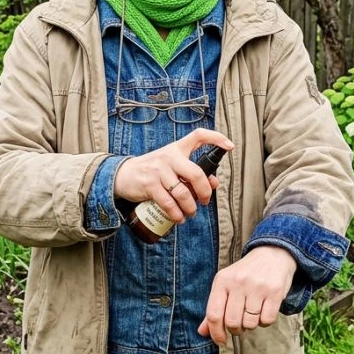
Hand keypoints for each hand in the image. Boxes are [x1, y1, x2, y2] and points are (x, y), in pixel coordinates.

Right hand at [114, 128, 232, 224]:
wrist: (123, 175)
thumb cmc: (153, 170)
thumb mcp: (171, 165)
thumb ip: (191, 171)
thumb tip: (213, 183)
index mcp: (177, 148)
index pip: (198, 136)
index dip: (216, 138)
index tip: (229, 146)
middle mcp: (169, 156)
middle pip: (196, 173)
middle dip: (204, 192)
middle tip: (204, 201)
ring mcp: (158, 171)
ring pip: (183, 193)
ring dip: (190, 207)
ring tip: (190, 213)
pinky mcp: (150, 185)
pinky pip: (169, 203)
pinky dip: (176, 214)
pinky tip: (178, 218)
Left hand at [197, 246, 296, 344]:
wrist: (272, 254)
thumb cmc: (245, 274)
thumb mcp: (226, 285)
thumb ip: (214, 308)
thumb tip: (203, 332)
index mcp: (222, 280)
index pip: (214, 314)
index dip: (216, 333)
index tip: (221, 341)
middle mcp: (239, 282)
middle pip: (233, 322)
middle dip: (236, 329)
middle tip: (240, 323)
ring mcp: (257, 286)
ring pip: (250, 323)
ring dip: (251, 324)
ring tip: (253, 312)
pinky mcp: (274, 291)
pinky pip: (267, 320)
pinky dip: (265, 321)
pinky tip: (264, 310)